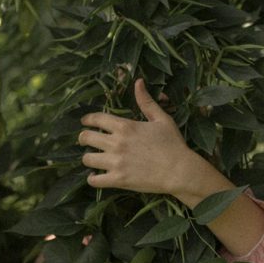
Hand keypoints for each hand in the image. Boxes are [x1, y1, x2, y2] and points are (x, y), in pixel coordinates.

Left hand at [79, 78, 198, 194]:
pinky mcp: (118, 180)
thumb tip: (138, 82)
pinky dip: (92, 179)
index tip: (84, 122)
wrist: (180, 170)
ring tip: (92, 159)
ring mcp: (116, 162)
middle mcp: (116, 143)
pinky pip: (94, 180)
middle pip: (86, 138)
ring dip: (88, 158)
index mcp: (125, 126)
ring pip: (87, 159)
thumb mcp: (161, 119)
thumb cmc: (173, 144)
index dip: (87, 120)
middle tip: (85, 141)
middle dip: (83, 138)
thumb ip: (146, 102)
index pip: (96, 118)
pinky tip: (95, 176)